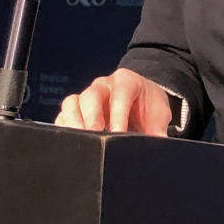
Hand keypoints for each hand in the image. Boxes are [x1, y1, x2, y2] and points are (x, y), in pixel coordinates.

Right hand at [54, 68, 171, 135]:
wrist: (139, 99)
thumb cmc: (148, 105)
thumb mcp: (159, 113)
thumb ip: (159, 127)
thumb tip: (159, 142)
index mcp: (125, 81)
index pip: (119, 95)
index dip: (118, 115)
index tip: (118, 134)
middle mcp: (103, 85)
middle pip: (91, 96)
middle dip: (91, 118)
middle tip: (95, 137)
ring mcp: (86, 96)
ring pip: (72, 103)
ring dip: (74, 123)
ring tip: (80, 142)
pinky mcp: (76, 109)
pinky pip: (64, 115)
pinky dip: (65, 128)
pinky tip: (70, 142)